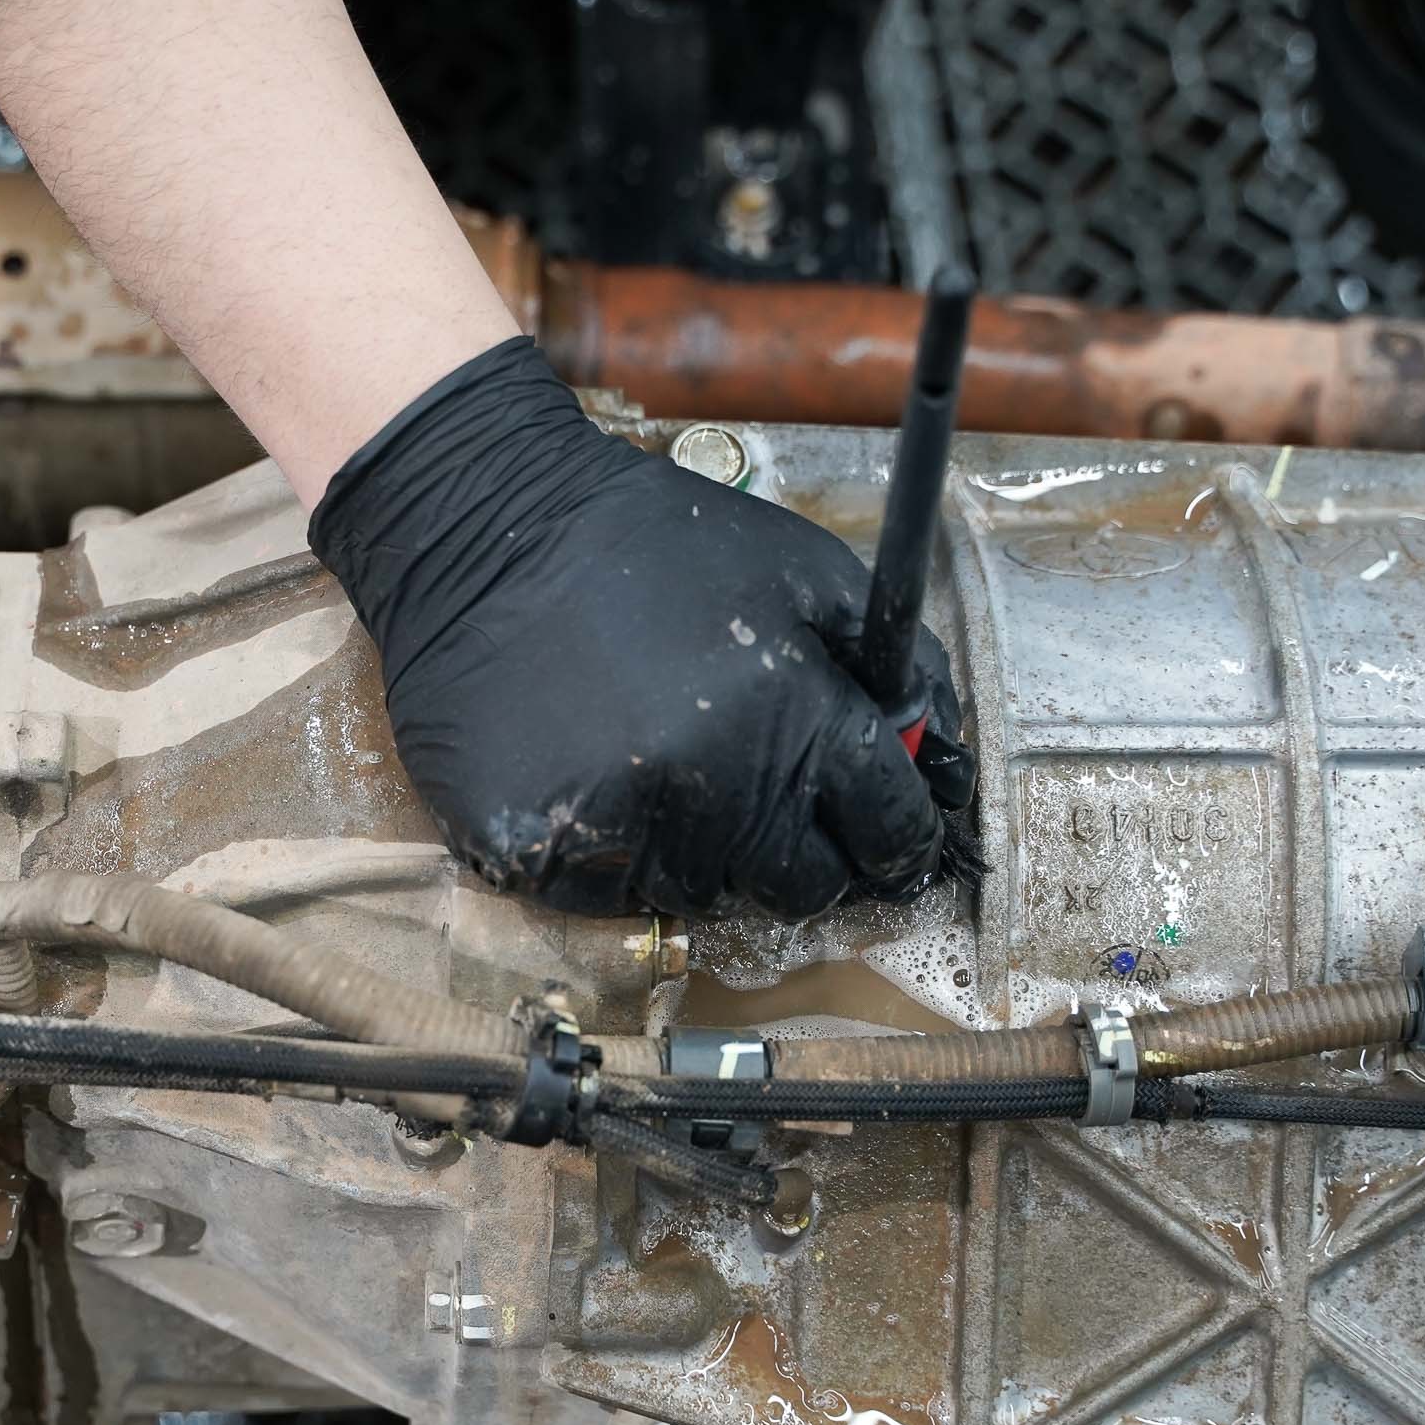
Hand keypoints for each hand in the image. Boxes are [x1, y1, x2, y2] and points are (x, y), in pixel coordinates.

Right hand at [310, 337, 952, 918]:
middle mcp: (713, 794)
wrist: (482, 528)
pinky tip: (592, 769)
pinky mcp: (534, 856)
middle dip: (799, 843)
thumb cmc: (655, 544)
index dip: (894, 832)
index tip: (879, 828)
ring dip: (699, 842)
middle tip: (756, 779)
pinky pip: (609, 895)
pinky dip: (613, 851)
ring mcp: (620, 833)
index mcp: (793, 722)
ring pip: (704, 892)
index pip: (889, 831)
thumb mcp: (804, 573)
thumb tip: (942, 759)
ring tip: (656, 750)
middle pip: (802, 885)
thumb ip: (892, 668)